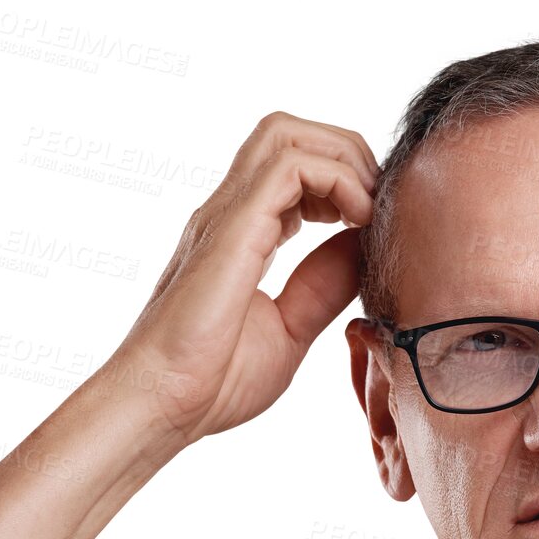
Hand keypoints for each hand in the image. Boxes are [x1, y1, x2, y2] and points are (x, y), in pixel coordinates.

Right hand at [108, 111, 378, 444]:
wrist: (164, 406)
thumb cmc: (213, 384)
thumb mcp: (291, 329)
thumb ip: (324, 286)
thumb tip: (363, 247)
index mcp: (241, 234)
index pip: (291, 167)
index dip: (342, 181)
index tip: (369, 226)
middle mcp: (231, 213)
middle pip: (289, 132)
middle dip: (346, 154)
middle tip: (374, 208)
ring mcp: (228, 215)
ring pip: (287, 133)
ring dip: (343, 160)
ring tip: (366, 212)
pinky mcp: (234, 227)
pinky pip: (292, 165)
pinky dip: (338, 180)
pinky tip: (357, 224)